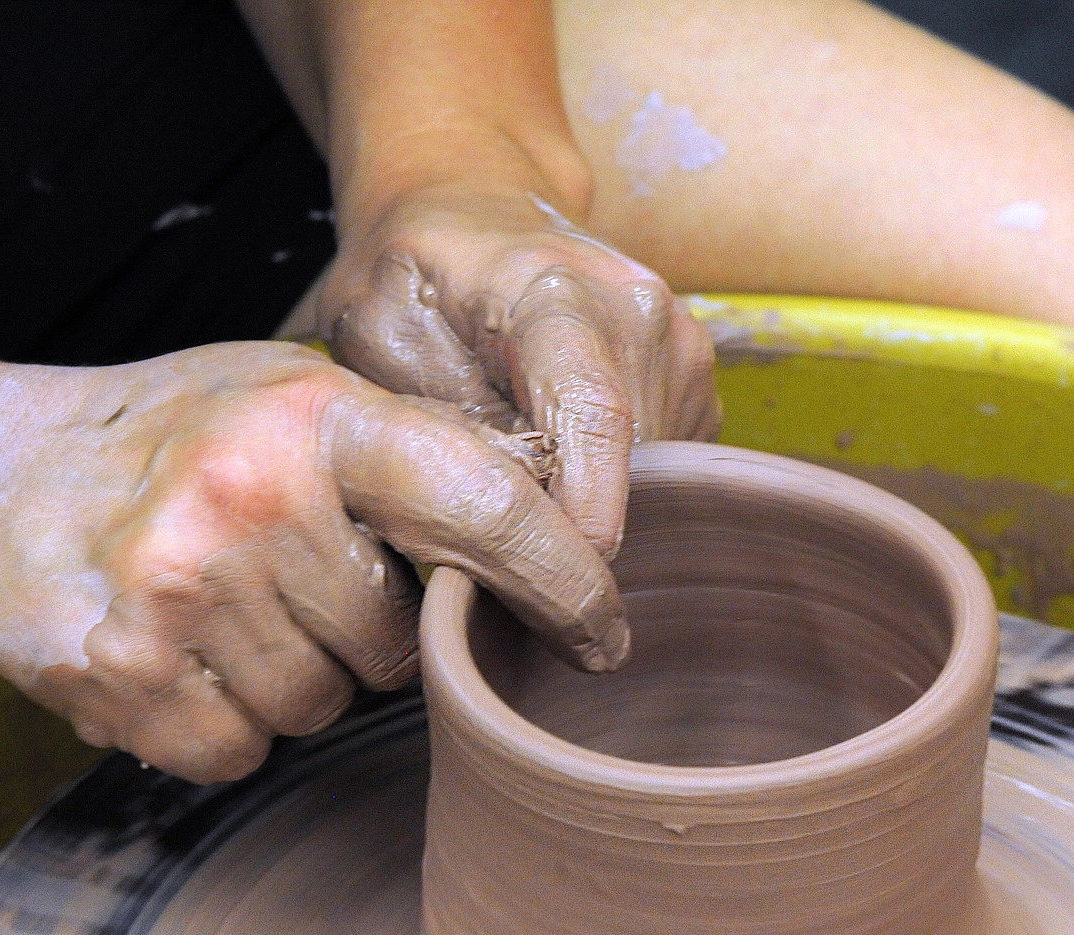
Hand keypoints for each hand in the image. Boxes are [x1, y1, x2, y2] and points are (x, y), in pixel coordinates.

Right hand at [0, 342, 626, 781]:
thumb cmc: (170, 437)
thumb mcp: (292, 398)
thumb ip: (409, 454)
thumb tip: (561, 531)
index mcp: (313, 416)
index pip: (485, 502)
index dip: (563, 578)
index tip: (606, 633)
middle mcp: (249, 495)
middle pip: (399, 640)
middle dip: (365, 628)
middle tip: (292, 575)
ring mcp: (180, 591)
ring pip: (325, 704)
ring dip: (295, 674)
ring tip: (226, 604)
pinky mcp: (122, 678)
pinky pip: (244, 749)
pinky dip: (226, 721)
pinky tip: (183, 654)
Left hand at [303, 183, 720, 554]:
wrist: (468, 209)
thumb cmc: (413, 276)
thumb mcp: (377, 340)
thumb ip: (440, 426)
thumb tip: (500, 522)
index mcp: (556, 290)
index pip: (595, 417)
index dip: (586, 514)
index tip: (563, 585)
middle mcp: (642, 311)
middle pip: (630, 466)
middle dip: (571, 523)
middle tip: (497, 540)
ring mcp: (682, 344)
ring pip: (655, 479)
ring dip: (591, 504)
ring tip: (520, 480)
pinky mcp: (696, 380)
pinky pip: (667, 469)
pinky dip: (615, 487)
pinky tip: (559, 460)